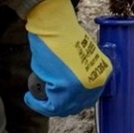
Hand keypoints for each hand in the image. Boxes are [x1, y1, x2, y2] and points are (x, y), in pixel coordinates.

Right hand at [23, 0, 112, 116]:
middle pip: (77, 105)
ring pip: (63, 108)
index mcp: (103, 73)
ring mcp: (82, 88)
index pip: (89, 97)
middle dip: (61, 105)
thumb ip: (81, 73)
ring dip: (48, 105)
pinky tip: (30, 98)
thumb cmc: (64, 35)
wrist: (54, 25)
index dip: (72, 100)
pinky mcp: (65, 90)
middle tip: (47, 100)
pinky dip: (38, 105)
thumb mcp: (81, 56)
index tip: (58, 98)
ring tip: (36, 98)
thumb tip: (68, 88)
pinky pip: (50, 107)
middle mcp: (96, 83)